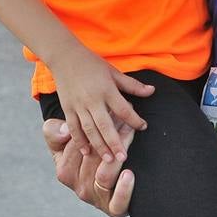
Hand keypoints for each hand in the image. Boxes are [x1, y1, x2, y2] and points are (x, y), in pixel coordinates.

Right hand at [43, 118, 134, 216]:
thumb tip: (64, 131)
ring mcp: (96, 198)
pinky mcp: (114, 209)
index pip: (78, 146)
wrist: (108, 176)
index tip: (108, 110)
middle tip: (124, 118)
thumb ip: (53, 131)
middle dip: (111, 135)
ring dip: (118, 154)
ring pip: (105, 175)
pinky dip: (124, 190)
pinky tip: (129, 174)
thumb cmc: (85, 155)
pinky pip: (118, 202)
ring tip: (129, 134)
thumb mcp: (61, 142)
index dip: (93, 128)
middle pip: (94, 158)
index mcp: (64, 171)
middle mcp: (79, 186)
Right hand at [46, 47, 154, 162]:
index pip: (123, 109)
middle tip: (123, 157)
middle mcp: (92, 99)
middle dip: (115, 142)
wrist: (64, 56)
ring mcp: (78, 105)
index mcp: (106, 89)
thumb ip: (132, 85)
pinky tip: (86, 151)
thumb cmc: (92, 63)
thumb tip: (152, 91)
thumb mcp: (114, 71)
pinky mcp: (67, 108)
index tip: (143, 126)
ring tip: (108, 159)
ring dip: (99, 146)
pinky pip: (73, 127)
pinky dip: (79, 140)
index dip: (134, 119)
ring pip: (89, 129)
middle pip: (105, 125)